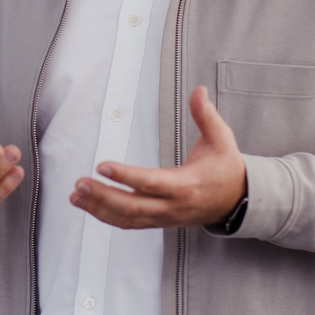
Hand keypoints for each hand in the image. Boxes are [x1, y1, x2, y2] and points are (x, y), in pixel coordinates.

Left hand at [70, 86, 244, 228]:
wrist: (239, 201)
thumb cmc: (226, 168)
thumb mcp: (222, 139)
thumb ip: (207, 115)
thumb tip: (199, 91)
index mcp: (186, 185)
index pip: (150, 182)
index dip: (124, 176)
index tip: (102, 166)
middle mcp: (173, 205)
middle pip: (132, 206)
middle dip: (102, 196)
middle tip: (79, 183)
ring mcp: (165, 217)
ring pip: (127, 219)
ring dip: (99, 208)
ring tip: (75, 196)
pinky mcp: (160, 221)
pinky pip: (131, 224)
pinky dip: (108, 217)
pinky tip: (90, 207)